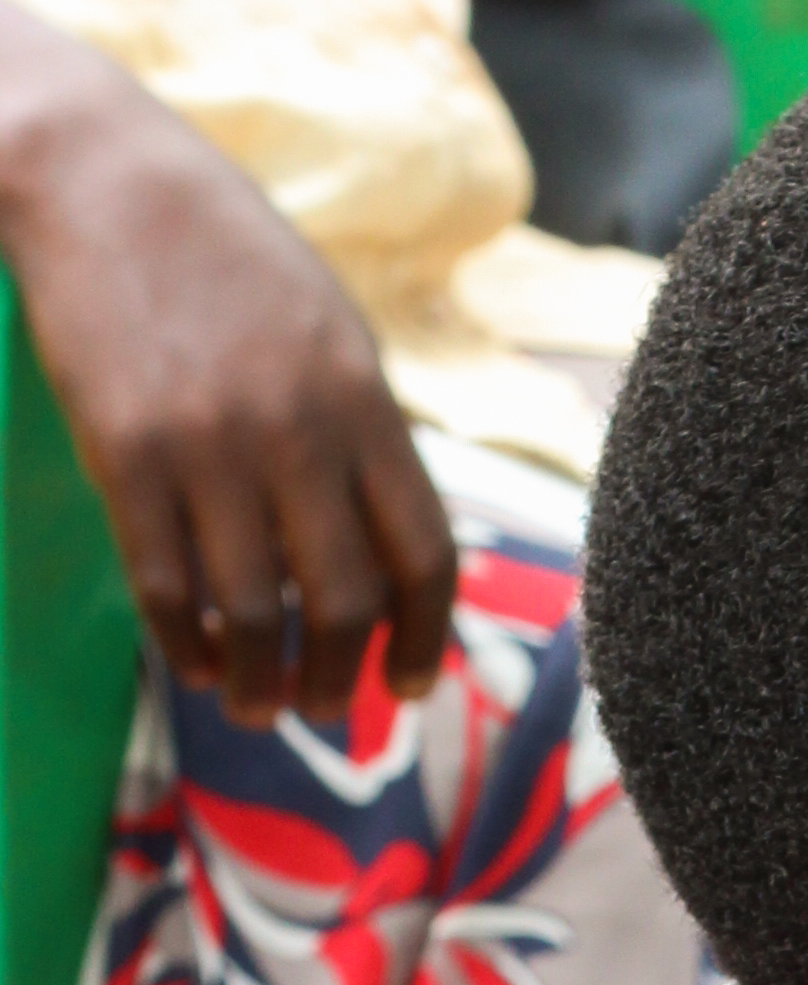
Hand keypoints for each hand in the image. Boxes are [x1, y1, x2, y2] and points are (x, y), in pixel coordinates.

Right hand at [0, 19, 455, 728]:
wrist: (100, 174)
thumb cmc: (225, 256)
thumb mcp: (328, 329)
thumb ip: (364, 436)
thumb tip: (393, 553)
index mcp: (363, 400)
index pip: (424, 556)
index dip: (424, 640)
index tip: (409, 684)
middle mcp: (295, 431)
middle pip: (344, 604)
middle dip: (338, 680)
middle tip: (324, 706)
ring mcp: (207, 446)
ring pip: (254, 617)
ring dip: (260, 686)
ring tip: (256, 705)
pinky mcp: (124, 454)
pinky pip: (168, 591)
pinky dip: (189, 649)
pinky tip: (197, 666)